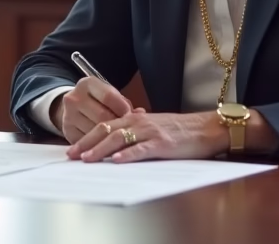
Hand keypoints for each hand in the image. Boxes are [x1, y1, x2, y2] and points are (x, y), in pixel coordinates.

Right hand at [52, 76, 134, 142]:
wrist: (73, 106)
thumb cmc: (97, 100)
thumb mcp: (108, 94)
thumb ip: (123, 103)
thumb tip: (141, 113)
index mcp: (87, 84)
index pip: (109, 97)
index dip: (123, 109)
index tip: (131, 117)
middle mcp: (74, 98)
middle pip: (102, 116)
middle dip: (118, 125)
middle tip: (127, 131)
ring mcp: (68, 115)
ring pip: (95, 131)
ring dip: (110, 137)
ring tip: (119, 138)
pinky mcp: (67, 131)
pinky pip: (89, 141)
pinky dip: (100, 144)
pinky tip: (107, 144)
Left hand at [67, 111, 227, 162]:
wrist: (206, 128)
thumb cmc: (180, 130)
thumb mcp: (153, 126)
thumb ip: (135, 131)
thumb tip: (117, 142)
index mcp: (134, 118)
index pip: (104, 126)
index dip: (86, 137)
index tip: (72, 150)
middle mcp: (139, 122)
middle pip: (106, 131)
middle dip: (86, 144)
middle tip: (71, 156)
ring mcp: (150, 132)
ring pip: (119, 139)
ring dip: (100, 149)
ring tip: (87, 159)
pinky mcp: (163, 143)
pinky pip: (141, 149)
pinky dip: (127, 155)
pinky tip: (116, 161)